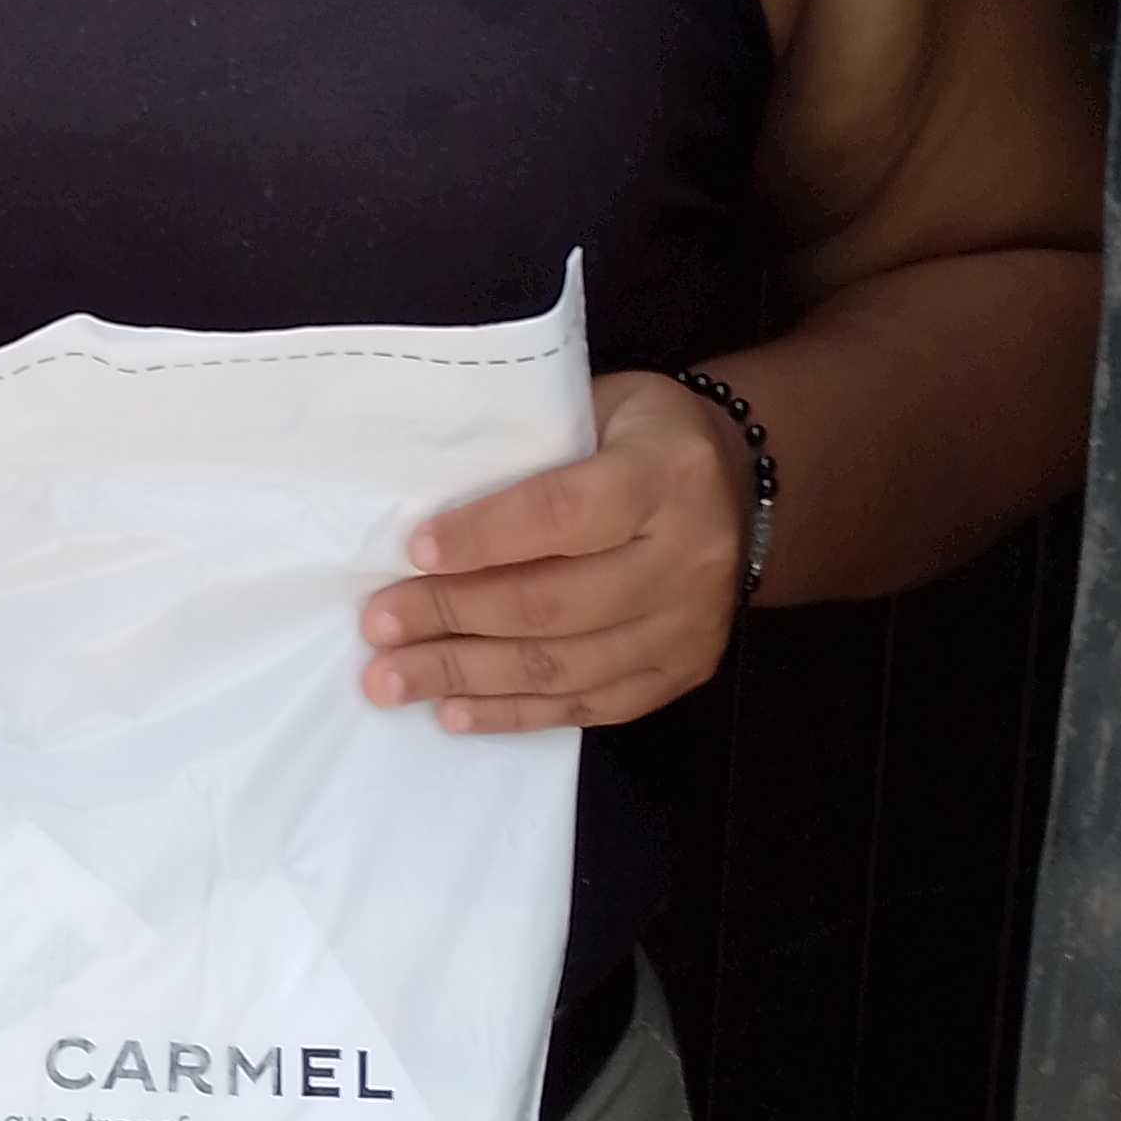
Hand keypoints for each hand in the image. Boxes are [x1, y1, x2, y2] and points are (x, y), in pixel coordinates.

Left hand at [359, 371, 753, 734]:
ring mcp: (689, 625)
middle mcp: (688, 556)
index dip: (484, 536)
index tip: (413, 551)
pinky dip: (515, 714)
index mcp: (666, 473)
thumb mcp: (601, 406)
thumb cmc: (641, 438)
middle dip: (453, 616)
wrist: (741, 488)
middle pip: (555, 602)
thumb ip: (532, 445)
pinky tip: (453, 711)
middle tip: (379, 623)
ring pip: (564, 666)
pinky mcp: (682, 673)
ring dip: (467, 676)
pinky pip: (589, 707)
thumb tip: (425, 496)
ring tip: (391, 680)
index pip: (565, 513)